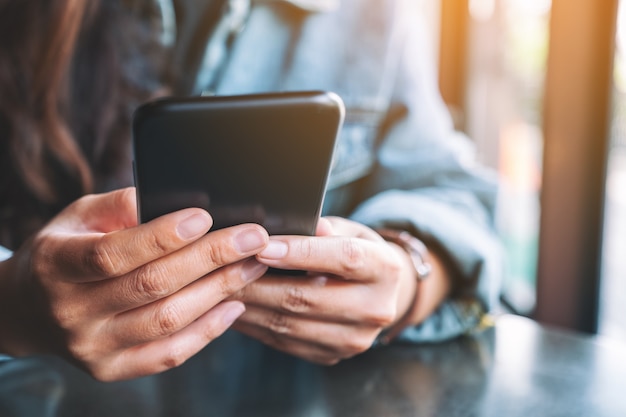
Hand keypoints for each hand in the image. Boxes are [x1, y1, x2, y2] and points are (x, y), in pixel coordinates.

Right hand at [0, 187, 268, 380]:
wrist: (31, 308)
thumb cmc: (65, 249)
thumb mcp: (79, 216)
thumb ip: (121, 205)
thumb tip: (175, 196)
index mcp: (56, 265)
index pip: (113, 254)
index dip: (161, 236)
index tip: (205, 216)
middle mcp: (71, 311)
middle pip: (150, 285)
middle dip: (211, 258)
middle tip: (253, 238)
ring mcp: (92, 346)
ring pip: (167, 320)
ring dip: (218, 290)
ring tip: (253, 265)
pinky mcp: (112, 368)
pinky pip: (168, 354)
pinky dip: (207, 331)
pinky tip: (235, 304)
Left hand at [231, 217, 420, 364]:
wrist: (380, 294)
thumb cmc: (357, 252)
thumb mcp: (350, 230)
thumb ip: (326, 227)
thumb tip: (298, 224)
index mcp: (385, 268)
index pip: (343, 258)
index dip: (301, 252)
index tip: (263, 246)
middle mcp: (376, 308)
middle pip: (310, 297)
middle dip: (260, 282)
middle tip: (224, 267)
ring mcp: (354, 339)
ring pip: (290, 324)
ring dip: (250, 306)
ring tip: (220, 288)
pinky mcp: (332, 356)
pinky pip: (284, 342)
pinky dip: (255, 325)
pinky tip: (234, 308)